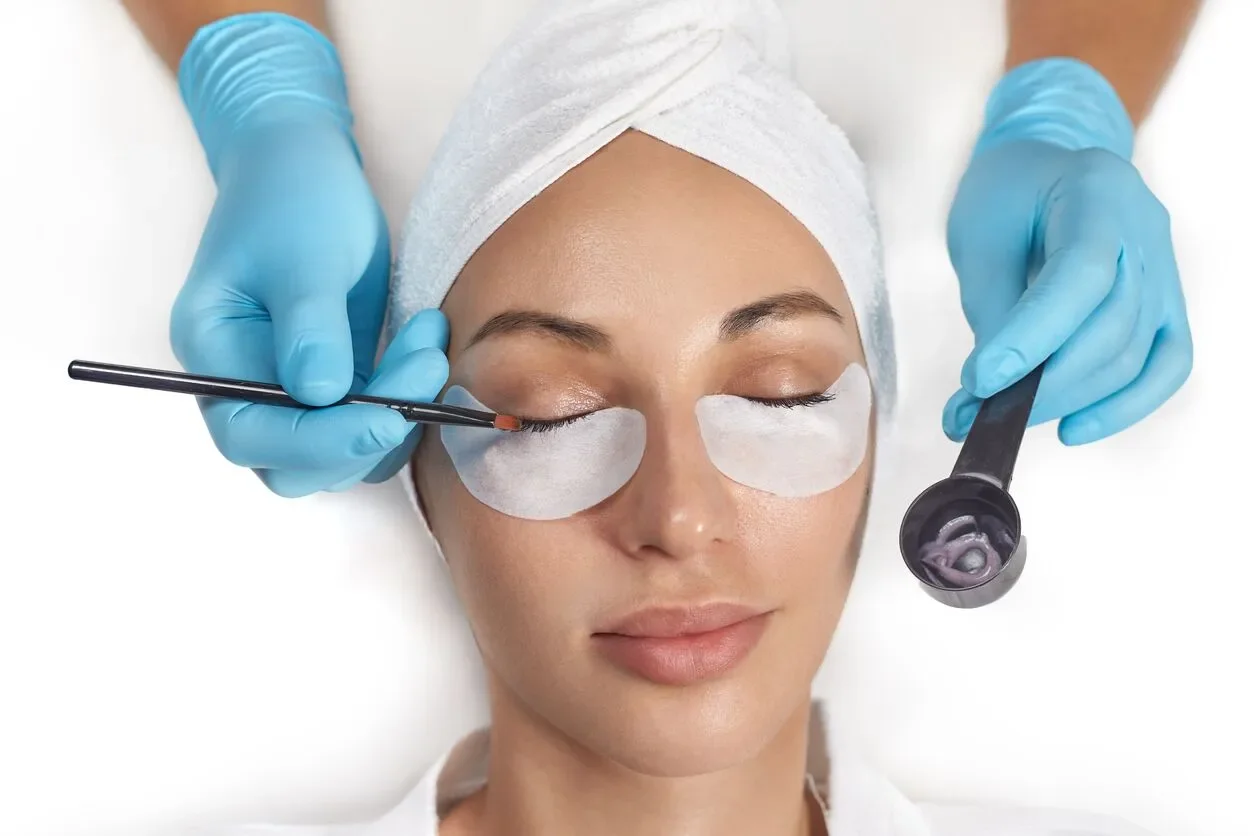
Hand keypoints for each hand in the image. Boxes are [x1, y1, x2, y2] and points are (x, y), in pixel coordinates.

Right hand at [170, 13, 447, 495]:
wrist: (306, 162)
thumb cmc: (293, 197)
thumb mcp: (304, 257)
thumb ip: (310, 329)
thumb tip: (321, 396)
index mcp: (215, 353)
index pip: (251, 434)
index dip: (319, 442)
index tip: (384, 419)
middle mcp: (244, 384)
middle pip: (296, 460)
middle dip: (367, 434)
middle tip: (423, 371)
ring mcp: (288, 385)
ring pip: (343, 447)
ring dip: (398, 410)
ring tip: (429, 340)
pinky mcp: (333, 378)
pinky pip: (369, 417)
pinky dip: (405, 393)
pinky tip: (426, 340)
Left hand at [942, 59, 1191, 445]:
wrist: (1045, 171)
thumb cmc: (1007, 198)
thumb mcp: (981, 234)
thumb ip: (991, 305)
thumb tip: (990, 391)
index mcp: (1098, 192)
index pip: (1079, 275)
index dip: (1032, 337)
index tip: (981, 383)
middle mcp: (1146, 229)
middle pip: (1111, 325)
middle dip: (1042, 382)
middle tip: (974, 412)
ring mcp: (1167, 270)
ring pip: (1134, 355)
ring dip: (1067, 399)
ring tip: (1002, 417)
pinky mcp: (1169, 307)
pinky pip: (1165, 367)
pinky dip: (1122, 407)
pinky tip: (1070, 428)